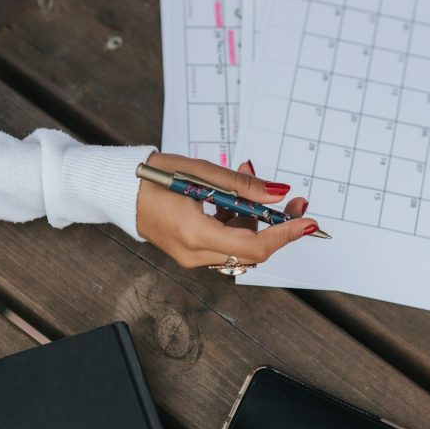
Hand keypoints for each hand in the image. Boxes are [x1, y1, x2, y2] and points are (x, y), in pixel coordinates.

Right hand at [136, 152, 318, 267]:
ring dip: (255, 219)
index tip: (309, 222)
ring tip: (249, 182)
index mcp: (195, 235)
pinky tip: (233, 198)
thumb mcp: (200, 172)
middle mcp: (195, 254)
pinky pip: (226, 243)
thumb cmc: (153, 177)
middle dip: (277, 227)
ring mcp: (193, 256)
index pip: (254, 245)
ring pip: (241, 247)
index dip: (286, 234)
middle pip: (252, 251)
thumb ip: (242, 186)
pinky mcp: (192, 251)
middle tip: (294, 202)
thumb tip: (278, 195)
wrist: (120, 189)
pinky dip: (238, 222)